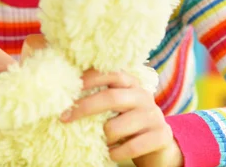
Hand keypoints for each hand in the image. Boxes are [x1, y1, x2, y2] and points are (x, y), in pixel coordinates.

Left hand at [60, 70, 182, 166]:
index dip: (90, 78)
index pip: (111, 73)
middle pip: (111, 98)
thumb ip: (99, 95)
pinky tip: (110, 152)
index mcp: (131, 83)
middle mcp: (143, 96)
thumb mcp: (116, 104)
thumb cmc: (126, 120)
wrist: (157, 142)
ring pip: (116, 127)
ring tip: (99, 139)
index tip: (70, 87)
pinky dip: (116, 152)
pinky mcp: (161, 136)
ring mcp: (154, 116)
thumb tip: (64, 95)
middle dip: (85, 108)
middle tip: (65, 117)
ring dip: (102, 136)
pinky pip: (131, 147)